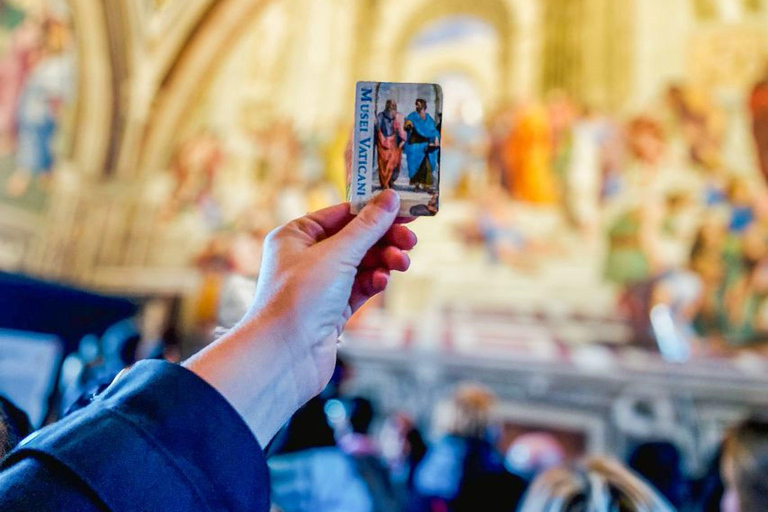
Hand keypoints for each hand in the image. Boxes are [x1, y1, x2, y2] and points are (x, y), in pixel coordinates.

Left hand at [184, 190, 416, 444]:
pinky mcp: (331, 311)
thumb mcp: (338, 254)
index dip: (373, 210)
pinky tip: (382, 282)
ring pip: (360, 264)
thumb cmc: (299, 298)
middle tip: (411, 240)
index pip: (341, 213)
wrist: (284, 357)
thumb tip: (390, 197)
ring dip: (384, 261)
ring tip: (403, 263)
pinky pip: (359, 288)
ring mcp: (319, 286)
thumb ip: (367, 226)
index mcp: (295, 236)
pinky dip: (374, 282)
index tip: (404, 209)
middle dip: (384, 239)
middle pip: (354, 239)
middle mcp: (305, 258)